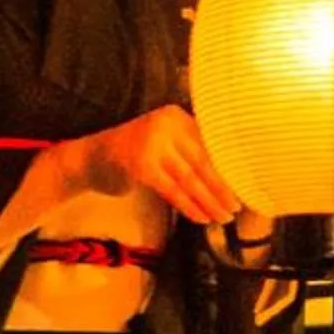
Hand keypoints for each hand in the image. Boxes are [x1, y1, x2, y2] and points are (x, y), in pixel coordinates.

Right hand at [57, 104, 238, 226]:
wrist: (90, 159)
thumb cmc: (132, 154)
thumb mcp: (164, 144)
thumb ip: (189, 151)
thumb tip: (229, 175)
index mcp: (177, 116)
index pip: (210, 144)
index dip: (228, 168)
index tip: (244, 186)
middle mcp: (166, 124)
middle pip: (202, 161)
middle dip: (222, 188)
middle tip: (237, 207)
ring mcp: (152, 144)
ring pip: (189, 178)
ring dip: (208, 201)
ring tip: (223, 216)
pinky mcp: (141, 166)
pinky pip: (172, 190)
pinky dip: (189, 206)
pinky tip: (201, 218)